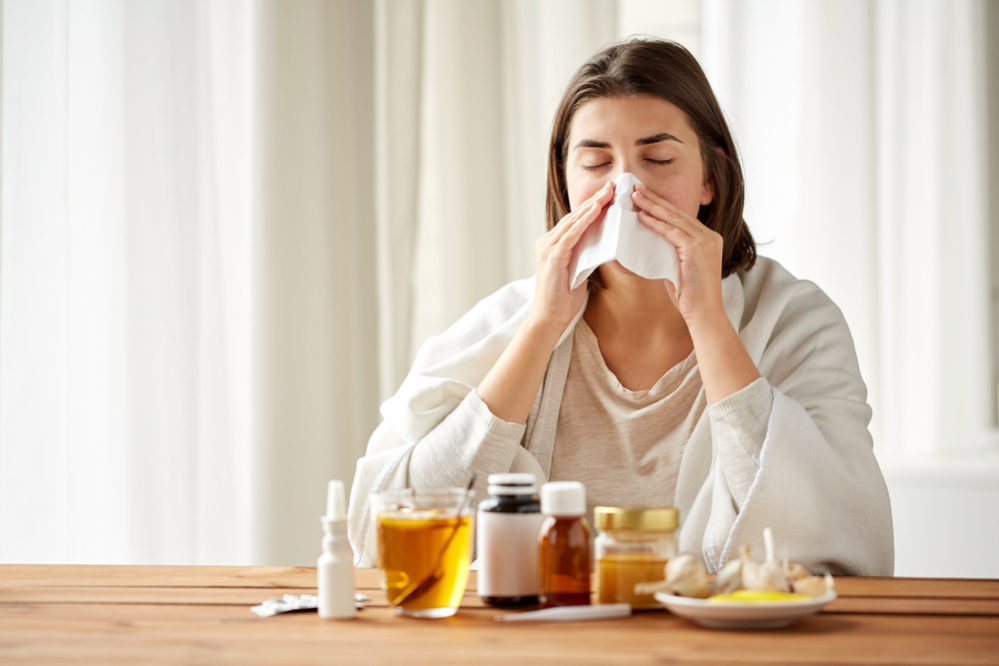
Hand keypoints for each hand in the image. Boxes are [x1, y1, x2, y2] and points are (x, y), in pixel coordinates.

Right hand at [528, 180, 614, 335]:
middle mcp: (548, 242)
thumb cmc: (564, 299)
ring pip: (573, 222)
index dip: (593, 207)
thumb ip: (586, 256)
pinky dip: (584, 221)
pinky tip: (596, 210)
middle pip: (575, 216)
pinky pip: (571, 234)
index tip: (610, 195)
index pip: (576, 221)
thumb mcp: (579, 271)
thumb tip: (604, 244)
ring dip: (592, 206)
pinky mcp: (553, 257)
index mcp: (553, 245)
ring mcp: (548, 248)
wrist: (550, 319)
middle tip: (612, 186)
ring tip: (608, 193)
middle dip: (594, 201)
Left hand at [633, 184, 759, 402]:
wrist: (703, 314)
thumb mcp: (679, 267)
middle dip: (655, 199)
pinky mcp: (697, 250)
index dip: (661, 205)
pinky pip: (672, 232)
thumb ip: (670, 252)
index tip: (644, 196)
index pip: (680, 217)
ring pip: (674, 218)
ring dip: (652, 206)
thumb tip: (650, 242)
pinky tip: (642, 217)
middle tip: (636, 188)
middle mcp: (709, 236)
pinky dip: (656, 223)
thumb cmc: (690, 296)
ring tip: (634, 196)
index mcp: (707, 239)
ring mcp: (705, 242)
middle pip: (677, 213)